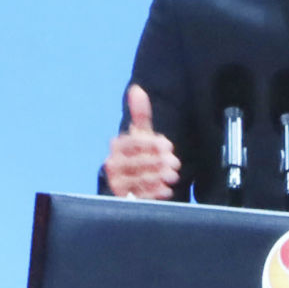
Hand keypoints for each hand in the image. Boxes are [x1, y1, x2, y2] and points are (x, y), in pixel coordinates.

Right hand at [104, 84, 180, 199]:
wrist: (133, 185)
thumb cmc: (139, 156)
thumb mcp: (142, 136)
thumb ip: (140, 115)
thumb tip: (137, 89)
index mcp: (118, 146)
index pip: (132, 143)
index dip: (150, 144)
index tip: (168, 146)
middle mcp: (113, 164)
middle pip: (135, 162)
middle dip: (157, 162)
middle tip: (175, 163)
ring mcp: (117, 182)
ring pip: (137, 179)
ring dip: (157, 177)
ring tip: (173, 176)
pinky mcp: (123, 199)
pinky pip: (138, 197)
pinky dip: (153, 194)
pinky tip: (166, 191)